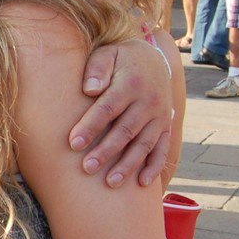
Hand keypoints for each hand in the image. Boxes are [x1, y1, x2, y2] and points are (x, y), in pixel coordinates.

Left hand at [71, 39, 173, 187]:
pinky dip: (155, 167)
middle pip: (126, 130)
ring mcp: (160, 116)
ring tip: (111, 182)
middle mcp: (149, 101)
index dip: (91, 127)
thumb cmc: (120, 60)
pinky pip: (162, 148)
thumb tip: (89, 89)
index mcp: (131, 83)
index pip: (108, 108)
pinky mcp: (166, 126)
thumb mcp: (108, 54)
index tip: (73, 143)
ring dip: (128, 165)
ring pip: (144, 144)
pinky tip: (143, 184)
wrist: (153, 59)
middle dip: (106, 151)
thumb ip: (96, 68)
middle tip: (87, 168)